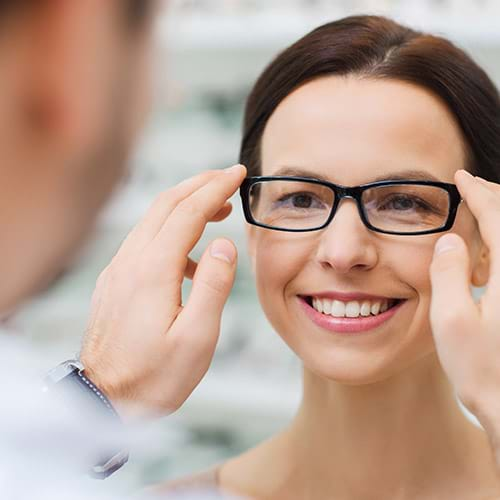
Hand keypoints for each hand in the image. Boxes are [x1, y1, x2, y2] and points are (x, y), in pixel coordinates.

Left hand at [79, 164, 246, 417]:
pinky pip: (144, 240)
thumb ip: (214, 286)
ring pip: (152, 219)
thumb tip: (226, 244)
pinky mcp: (114, 280)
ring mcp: (119, 269)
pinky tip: (190, 255)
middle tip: (227, 176)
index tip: (238, 173)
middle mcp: (131, 261)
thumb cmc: (154, 377)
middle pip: (166, 204)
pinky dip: (170, 229)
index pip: (188, 212)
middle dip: (199, 183)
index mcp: (153, 270)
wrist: (103, 399)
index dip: (216, 188)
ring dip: (185, 204)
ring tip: (216, 208)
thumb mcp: (197, 338)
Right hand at [429, 169, 499, 459]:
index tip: (461, 177)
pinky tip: (485, 261)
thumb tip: (451, 240)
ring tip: (477, 217)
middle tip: (471, 188)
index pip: (499, 217)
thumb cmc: (483, 370)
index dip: (478, 193)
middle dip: (494, 198)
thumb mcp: (451, 322)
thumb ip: (448, 274)